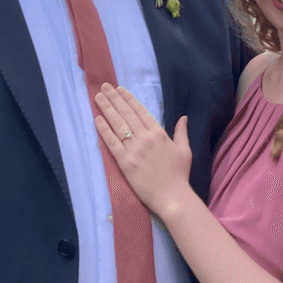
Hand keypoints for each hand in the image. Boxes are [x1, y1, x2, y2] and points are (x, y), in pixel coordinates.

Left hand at [94, 83, 192, 216]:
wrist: (173, 196)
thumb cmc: (179, 175)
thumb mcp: (185, 150)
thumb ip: (181, 132)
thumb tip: (182, 117)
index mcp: (159, 133)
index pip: (141, 112)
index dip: (129, 99)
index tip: (119, 89)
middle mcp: (146, 138)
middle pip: (127, 114)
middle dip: (115, 99)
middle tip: (104, 86)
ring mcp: (135, 150)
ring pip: (118, 125)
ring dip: (107, 109)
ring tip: (98, 97)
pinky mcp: (126, 162)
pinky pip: (113, 143)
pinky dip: (104, 130)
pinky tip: (97, 119)